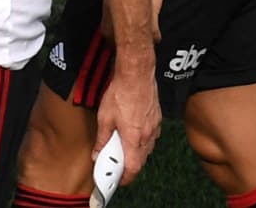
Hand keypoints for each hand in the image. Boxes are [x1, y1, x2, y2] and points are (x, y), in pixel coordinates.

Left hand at [94, 61, 160, 186]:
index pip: (132, 168)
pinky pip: (150, 137)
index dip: (126, 178)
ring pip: (146, 149)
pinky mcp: (157, 120)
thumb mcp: (104, 118)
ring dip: (135, 152)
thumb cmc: (121, 93)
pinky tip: (132, 133)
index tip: (118, 181)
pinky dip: (141, 140)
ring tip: (122, 147)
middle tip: (117, 165)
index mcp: (134, 138)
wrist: (136, 74)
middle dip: (129, 166)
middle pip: (140, 161)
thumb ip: (102, 139)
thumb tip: (98, 153)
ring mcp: (154, 128)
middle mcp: (147, 136)